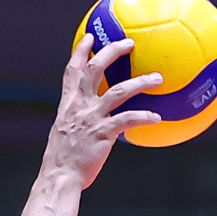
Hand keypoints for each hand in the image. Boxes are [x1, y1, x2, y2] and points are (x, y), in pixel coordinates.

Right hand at [43, 35, 163, 189]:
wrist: (60, 177)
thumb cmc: (62, 162)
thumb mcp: (64, 135)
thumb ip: (76, 122)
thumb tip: (90, 120)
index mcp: (68, 106)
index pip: (73, 72)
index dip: (81, 52)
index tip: (90, 37)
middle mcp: (79, 107)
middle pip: (94, 70)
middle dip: (111, 52)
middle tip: (129, 43)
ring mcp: (92, 119)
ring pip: (118, 91)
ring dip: (140, 82)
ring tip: (157, 78)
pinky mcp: (104, 134)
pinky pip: (128, 120)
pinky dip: (144, 117)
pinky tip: (157, 117)